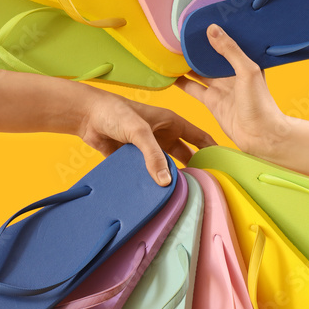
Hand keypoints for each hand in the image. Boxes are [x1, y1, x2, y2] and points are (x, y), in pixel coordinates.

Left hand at [74, 88, 215, 184]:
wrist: (86, 115)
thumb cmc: (114, 112)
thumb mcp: (139, 132)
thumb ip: (153, 156)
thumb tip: (166, 182)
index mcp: (172, 123)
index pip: (200, 138)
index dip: (212, 149)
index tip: (223, 166)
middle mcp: (163, 136)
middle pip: (186, 155)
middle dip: (194, 168)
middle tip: (203, 187)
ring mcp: (148, 149)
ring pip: (166, 166)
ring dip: (171, 177)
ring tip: (181, 195)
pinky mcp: (133, 159)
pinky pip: (147, 173)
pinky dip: (151, 182)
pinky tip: (155, 196)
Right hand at [175, 25, 289, 157]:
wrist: (260, 135)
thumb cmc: (260, 103)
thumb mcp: (247, 71)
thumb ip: (230, 51)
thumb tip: (212, 29)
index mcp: (243, 62)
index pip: (225, 43)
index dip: (212, 34)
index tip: (197, 23)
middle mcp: (231, 73)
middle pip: (209, 57)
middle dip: (195, 48)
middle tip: (177, 35)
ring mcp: (220, 88)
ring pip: (198, 71)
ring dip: (185, 63)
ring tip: (169, 51)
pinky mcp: (211, 102)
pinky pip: (193, 89)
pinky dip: (181, 82)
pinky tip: (170, 74)